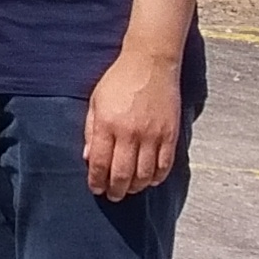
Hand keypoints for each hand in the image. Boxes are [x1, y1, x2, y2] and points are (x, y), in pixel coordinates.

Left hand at [83, 50, 183, 201]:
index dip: (97, 181)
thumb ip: (91, 131)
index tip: (96, 189)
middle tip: (112, 196)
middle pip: (122, 174)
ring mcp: (153, 135)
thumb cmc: (118, 81)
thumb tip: (88, 158)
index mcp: (107, 125)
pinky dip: (157, 177)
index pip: (100, 163)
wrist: (150, 63)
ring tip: (129, 189)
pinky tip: (150, 180)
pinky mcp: (170, 134)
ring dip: (136, 186)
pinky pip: (165, 165)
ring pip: (145, 174)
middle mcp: (130, 133)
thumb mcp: (96, 102)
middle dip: (116, 190)